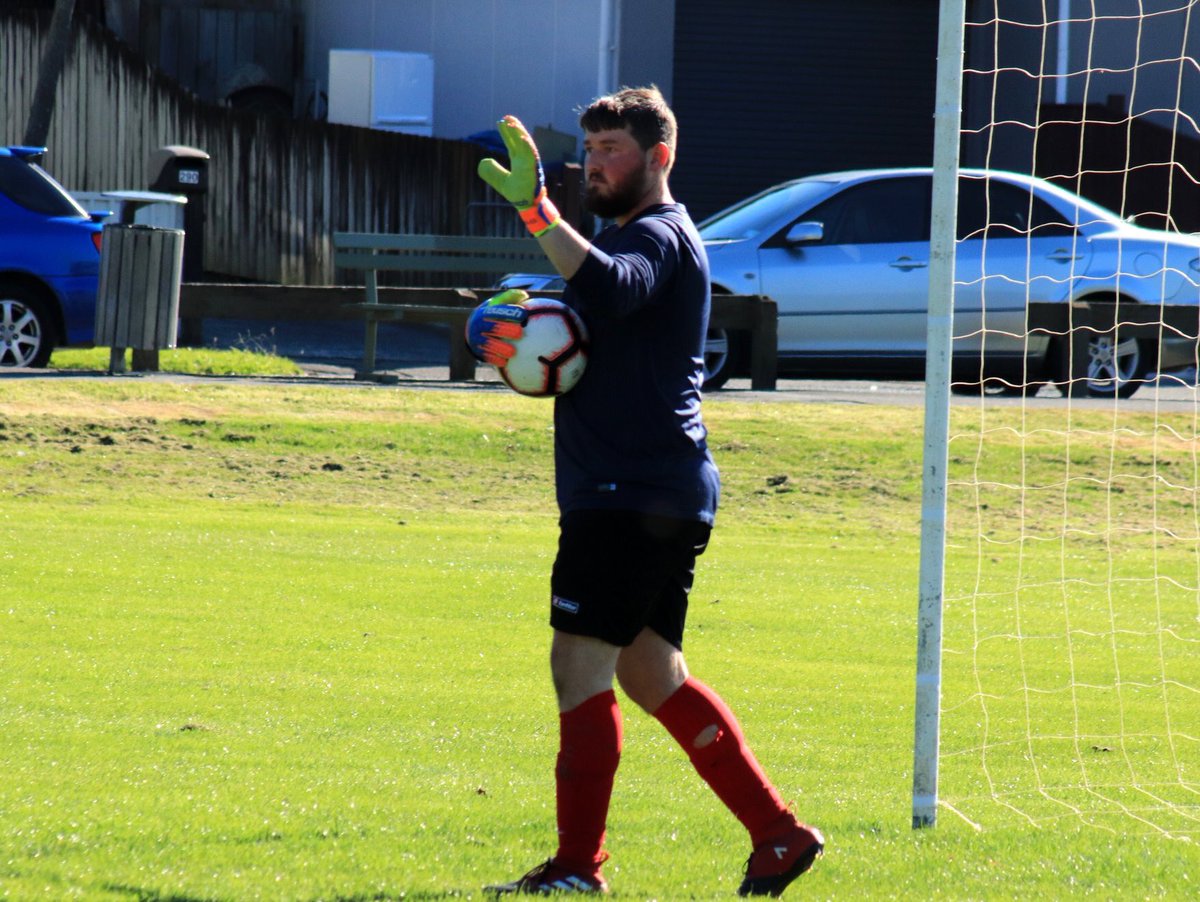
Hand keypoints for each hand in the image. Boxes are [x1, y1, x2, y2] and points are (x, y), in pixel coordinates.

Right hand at [465, 288, 529, 366]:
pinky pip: (485, 355)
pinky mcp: (478, 350)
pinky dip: (494, 359)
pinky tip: (504, 362)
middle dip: (505, 330)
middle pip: (493, 327)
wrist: (473, 329)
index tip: (524, 314)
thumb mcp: (498, 303)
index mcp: (485, 312)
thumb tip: (524, 295)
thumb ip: (511, 298)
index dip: (510, 312)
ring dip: (500, 348)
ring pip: (488, 343)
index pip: (498, 311)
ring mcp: (477, 338)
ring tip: (513, 352)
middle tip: (519, 333)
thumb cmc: (493, 314)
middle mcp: (479, 325)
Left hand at [477, 116, 560, 235]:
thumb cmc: (518, 194)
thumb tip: (483, 162)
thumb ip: (493, 172)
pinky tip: (522, 137)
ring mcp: (531, 164)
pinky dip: (527, 146)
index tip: (501, 121)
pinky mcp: (534, 170)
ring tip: (512, 123)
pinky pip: (532, 156)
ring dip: (520, 133)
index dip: (507, 132)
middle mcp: (526, 160)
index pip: (512, 143)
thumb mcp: (501, 181)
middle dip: (514, 128)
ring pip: (526, 145)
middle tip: (506, 117)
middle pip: (520, 140)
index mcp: (519, 161)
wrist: (528, 206)